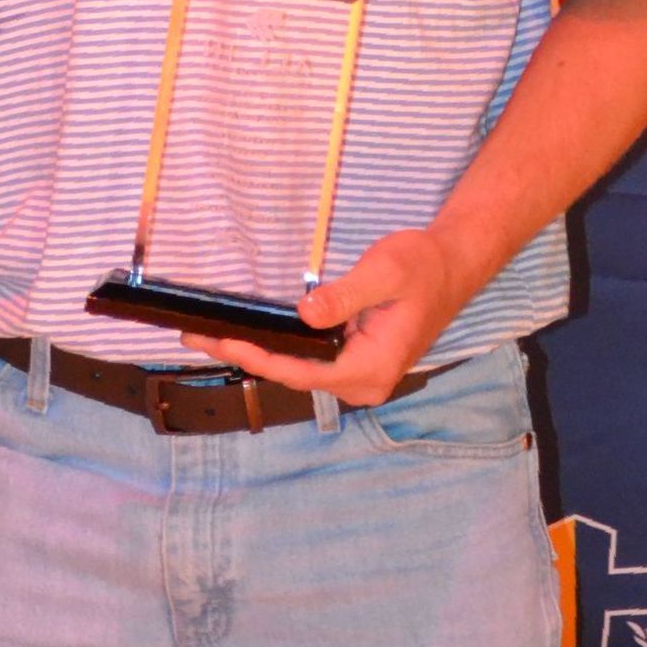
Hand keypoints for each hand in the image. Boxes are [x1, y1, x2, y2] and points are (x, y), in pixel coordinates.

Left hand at [183, 228, 464, 406]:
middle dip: (245, 357)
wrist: (450, 264)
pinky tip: (249, 337)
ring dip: (257, 354)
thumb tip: (305, 315)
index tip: (223, 343)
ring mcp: (360, 375)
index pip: (302, 373)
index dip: (259, 359)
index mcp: (372, 369)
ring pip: (298, 371)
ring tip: (210, 337)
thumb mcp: (383, 272)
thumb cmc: (421, 266)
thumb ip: (344, 296)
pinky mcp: (354, 361)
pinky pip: (308, 361)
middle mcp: (365, 382)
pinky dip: (277, 350)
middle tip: (196, 338)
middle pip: (293, 376)